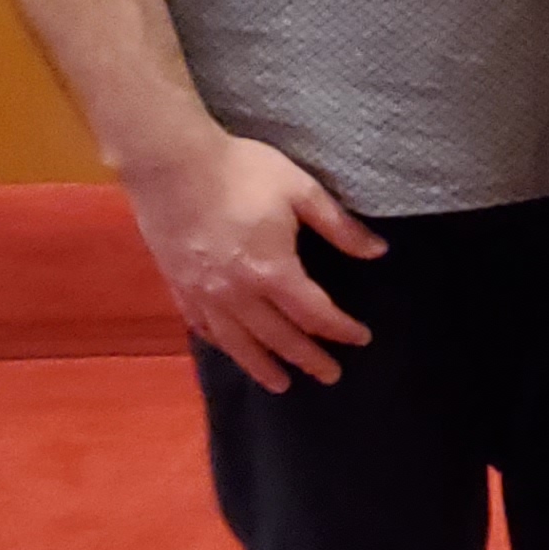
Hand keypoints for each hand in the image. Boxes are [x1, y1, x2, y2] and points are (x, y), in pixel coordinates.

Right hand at [121, 131, 381, 389]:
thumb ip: (339, 226)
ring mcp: (203, 293)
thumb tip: (377, 251)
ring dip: (261, 366)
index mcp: (271, 271)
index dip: (340, 329)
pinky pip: (203, 327)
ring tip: (280, 384)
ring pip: (238, 342)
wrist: (171, 164)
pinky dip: (223, 344)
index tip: (361, 339)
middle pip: (278, 337)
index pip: (314, 313)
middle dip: (307, 358)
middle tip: (330, 376)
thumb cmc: (242, 172)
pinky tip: (232, 350)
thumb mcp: (301, 191)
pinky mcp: (178, 285)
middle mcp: (236, 293)